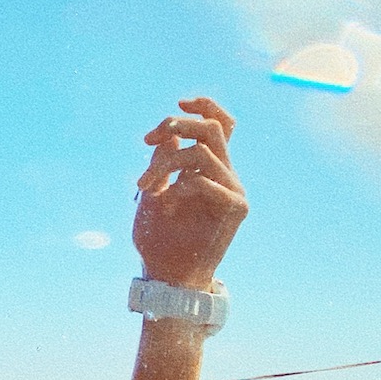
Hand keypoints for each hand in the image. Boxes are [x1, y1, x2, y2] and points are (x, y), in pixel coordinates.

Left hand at [133, 97, 247, 291]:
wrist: (166, 275)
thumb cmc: (157, 239)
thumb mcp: (152, 190)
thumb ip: (162, 159)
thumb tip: (169, 130)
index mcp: (207, 168)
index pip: (219, 124)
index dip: (203, 106)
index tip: (177, 104)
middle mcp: (224, 175)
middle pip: (212, 128)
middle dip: (177, 124)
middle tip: (148, 141)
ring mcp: (233, 190)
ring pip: (202, 151)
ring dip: (165, 163)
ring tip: (144, 185)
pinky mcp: (236, 208)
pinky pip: (207, 181)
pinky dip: (180, 186)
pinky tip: (169, 203)